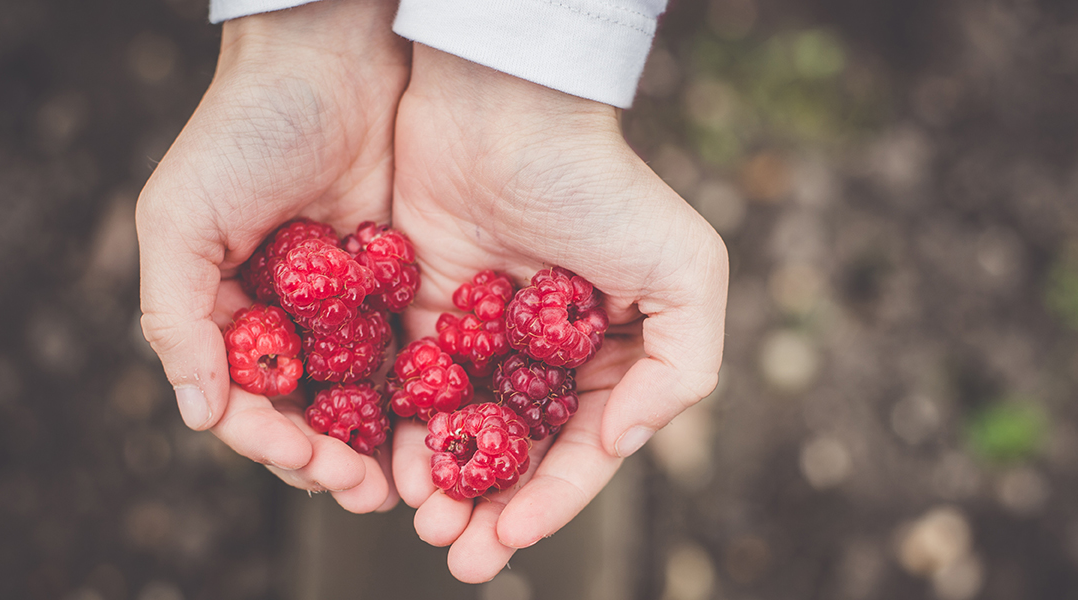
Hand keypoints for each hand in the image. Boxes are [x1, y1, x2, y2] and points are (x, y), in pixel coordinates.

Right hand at [136, 0, 407, 512]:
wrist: (333, 59)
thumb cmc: (243, 131)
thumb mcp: (181, 218)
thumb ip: (176, 316)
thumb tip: (198, 414)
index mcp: (225, 312)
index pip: (244, 401)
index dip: (273, 443)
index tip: (312, 465)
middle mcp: (286, 319)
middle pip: (308, 413)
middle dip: (333, 461)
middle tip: (370, 493)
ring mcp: (344, 307)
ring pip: (362, 395)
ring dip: (381, 444)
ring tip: (410, 481)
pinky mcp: (399, 285)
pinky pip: (410, 351)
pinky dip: (423, 393)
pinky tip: (448, 421)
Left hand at [390, 46, 729, 581]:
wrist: (503, 110)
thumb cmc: (601, 186)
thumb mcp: (686, 271)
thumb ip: (683, 368)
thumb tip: (618, 443)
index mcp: (607, 355)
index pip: (580, 448)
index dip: (551, 501)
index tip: (513, 537)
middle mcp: (543, 357)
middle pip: (515, 456)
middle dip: (490, 512)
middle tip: (460, 555)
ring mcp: (481, 338)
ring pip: (458, 434)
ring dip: (442, 487)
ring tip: (424, 523)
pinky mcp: (422, 315)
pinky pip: (409, 390)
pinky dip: (401, 434)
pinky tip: (391, 467)